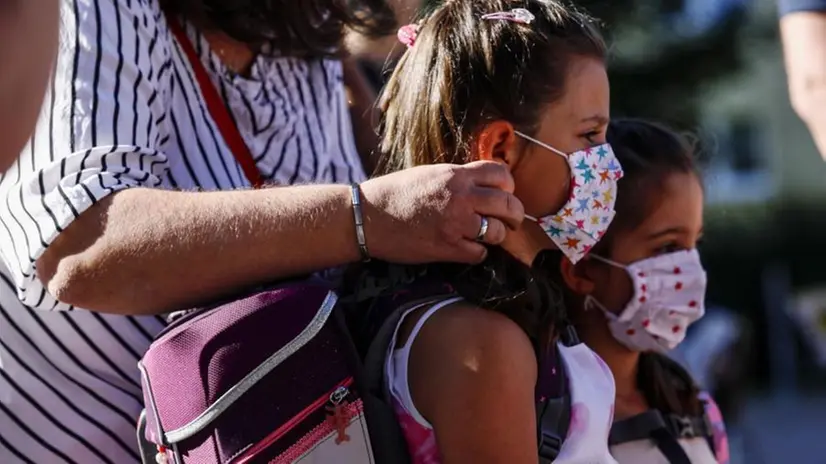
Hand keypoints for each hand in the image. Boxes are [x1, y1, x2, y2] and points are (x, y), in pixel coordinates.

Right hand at [360, 161, 524, 263]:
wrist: (369, 216)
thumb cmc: (395, 193)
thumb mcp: (430, 173)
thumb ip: (458, 178)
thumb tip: (482, 185)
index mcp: (456, 175)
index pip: (501, 174)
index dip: (508, 186)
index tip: (504, 194)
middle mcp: (461, 197)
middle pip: (508, 204)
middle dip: (515, 215)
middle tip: (512, 222)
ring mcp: (456, 224)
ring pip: (498, 232)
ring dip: (496, 236)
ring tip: (488, 237)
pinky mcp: (448, 248)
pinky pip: (480, 254)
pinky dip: (478, 253)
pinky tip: (468, 249)